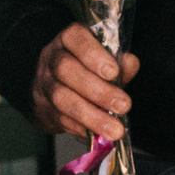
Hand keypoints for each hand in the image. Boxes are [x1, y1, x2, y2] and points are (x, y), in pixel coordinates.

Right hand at [34, 27, 136, 141]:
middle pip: (67, 70)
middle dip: (98, 90)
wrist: (52, 87)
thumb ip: (118, 61)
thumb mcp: (103, 58)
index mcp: (68, 39)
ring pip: (63, 99)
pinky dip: (84, 129)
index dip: (93, 55)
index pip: (75, 38)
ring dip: (92, 116)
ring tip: (115, 129)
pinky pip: (63, 120)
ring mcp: (45, 85)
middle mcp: (52, 59)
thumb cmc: (84, 68)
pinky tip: (100, 136)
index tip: (113, 72)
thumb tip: (129, 63)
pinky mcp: (45, 109)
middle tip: (124, 105)